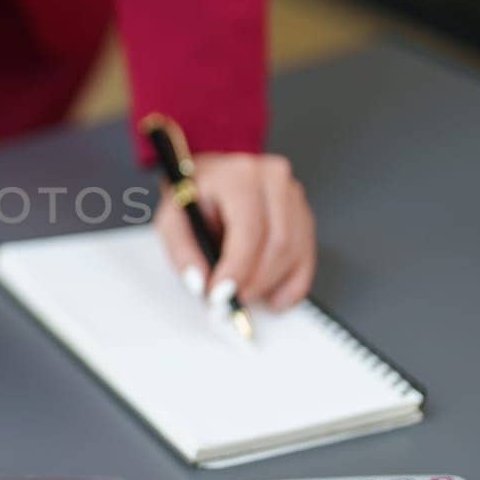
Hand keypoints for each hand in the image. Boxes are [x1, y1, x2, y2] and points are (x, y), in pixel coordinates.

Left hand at [153, 152, 314, 310]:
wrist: (210, 178)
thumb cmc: (193, 195)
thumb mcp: (172, 218)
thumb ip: (182, 251)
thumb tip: (200, 283)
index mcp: (239, 176)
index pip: (249, 229)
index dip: (237, 269)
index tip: (221, 295)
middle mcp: (273, 180)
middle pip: (278, 243)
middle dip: (254, 282)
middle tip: (230, 303)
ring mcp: (293, 196)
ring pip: (294, 253)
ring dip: (270, 285)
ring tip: (244, 297)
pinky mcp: (303, 215)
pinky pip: (306, 256)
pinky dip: (292, 284)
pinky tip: (273, 298)